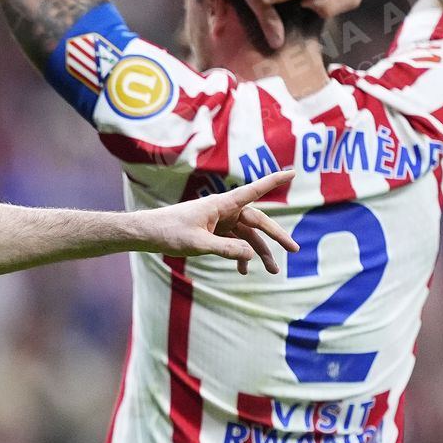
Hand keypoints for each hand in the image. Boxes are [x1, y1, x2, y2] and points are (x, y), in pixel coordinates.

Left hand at [137, 169, 297, 273]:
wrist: (147, 233)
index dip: (274, 181)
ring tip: (273, 271)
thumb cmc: (169, 233)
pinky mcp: (212, 230)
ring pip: (247, 235)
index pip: (254, 191)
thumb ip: (226, 249)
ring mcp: (219, 220)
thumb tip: (251, 256)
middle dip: (276, 237)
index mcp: (221, 204)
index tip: (293, 172)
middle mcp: (224, 210)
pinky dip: (240, 254)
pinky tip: (243, 270)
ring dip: (259, 252)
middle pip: (257, 221)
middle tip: (295, 250)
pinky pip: (233, 241)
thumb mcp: (199, 244)